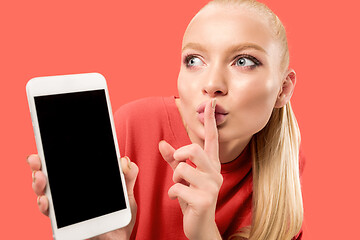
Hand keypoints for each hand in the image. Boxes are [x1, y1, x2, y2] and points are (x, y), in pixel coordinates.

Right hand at [27, 154, 137, 239]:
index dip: (56, 155)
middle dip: (39, 165)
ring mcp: (64, 208)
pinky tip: (45, 200)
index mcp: (83, 183)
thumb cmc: (120, 220)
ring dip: (38, 183)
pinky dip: (44, 205)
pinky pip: (50, 213)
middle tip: (36, 158)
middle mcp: (69, 194)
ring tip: (40, 176)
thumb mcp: (127, 196)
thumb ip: (128, 177)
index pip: (66, 165)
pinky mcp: (62, 223)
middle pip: (50, 176)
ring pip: (44, 192)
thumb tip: (125, 161)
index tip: (49, 144)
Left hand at [159, 99, 222, 239]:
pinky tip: (177, 199)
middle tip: (176, 164)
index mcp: (211, 165)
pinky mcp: (205, 200)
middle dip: (178, 155)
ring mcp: (212, 186)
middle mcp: (215, 173)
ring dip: (174, 178)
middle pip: (193, 149)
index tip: (211, 102)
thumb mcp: (182, 177)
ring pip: (182, 168)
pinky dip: (172, 192)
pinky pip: (178, 187)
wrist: (200, 226)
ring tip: (178, 187)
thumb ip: (173, 160)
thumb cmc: (192, 198)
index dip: (210, 120)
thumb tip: (161, 143)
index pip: (212, 138)